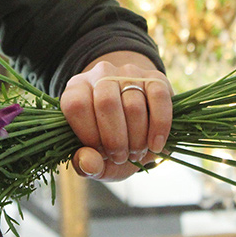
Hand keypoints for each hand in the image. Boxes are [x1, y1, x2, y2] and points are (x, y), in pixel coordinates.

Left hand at [59, 51, 172, 180]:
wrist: (138, 125)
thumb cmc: (110, 142)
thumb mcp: (94, 157)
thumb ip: (85, 163)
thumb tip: (88, 164)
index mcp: (76, 88)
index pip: (76, 105)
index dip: (88, 134)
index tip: (100, 153)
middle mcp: (100, 73)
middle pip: (106, 103)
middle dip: (115, 139)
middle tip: (120, 157)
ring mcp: (129, 72)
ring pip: (134, 105)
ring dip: (137, 138)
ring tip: (136, 153)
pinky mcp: (156, 77)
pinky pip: (159, 98)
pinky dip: (159, 127)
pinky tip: (155, 146)